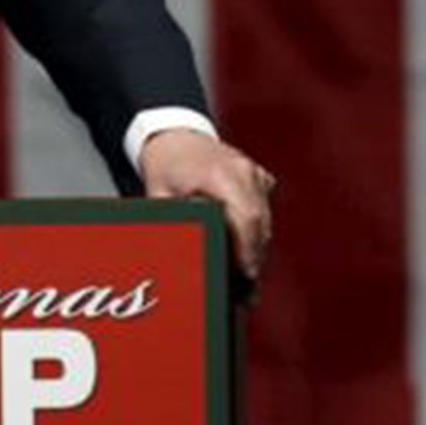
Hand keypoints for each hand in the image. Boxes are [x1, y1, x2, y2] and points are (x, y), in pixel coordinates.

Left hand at [138, 129, 275, 286]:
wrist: (174, 135)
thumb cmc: (166, 163)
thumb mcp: (160, 194)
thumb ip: (171, 222)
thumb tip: (176, 252)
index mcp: (221, 174)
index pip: (246, 216)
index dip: (249, 248)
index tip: (247, 274)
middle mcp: (243, 171)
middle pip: (259, 222)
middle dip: (254, 256)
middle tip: (247, 290)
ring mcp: (253, 172)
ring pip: (265, 218)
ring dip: (257, 246)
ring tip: (247, 276)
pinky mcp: (258, 176)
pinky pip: (264, 208)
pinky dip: (258, 229)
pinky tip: (247, 249)